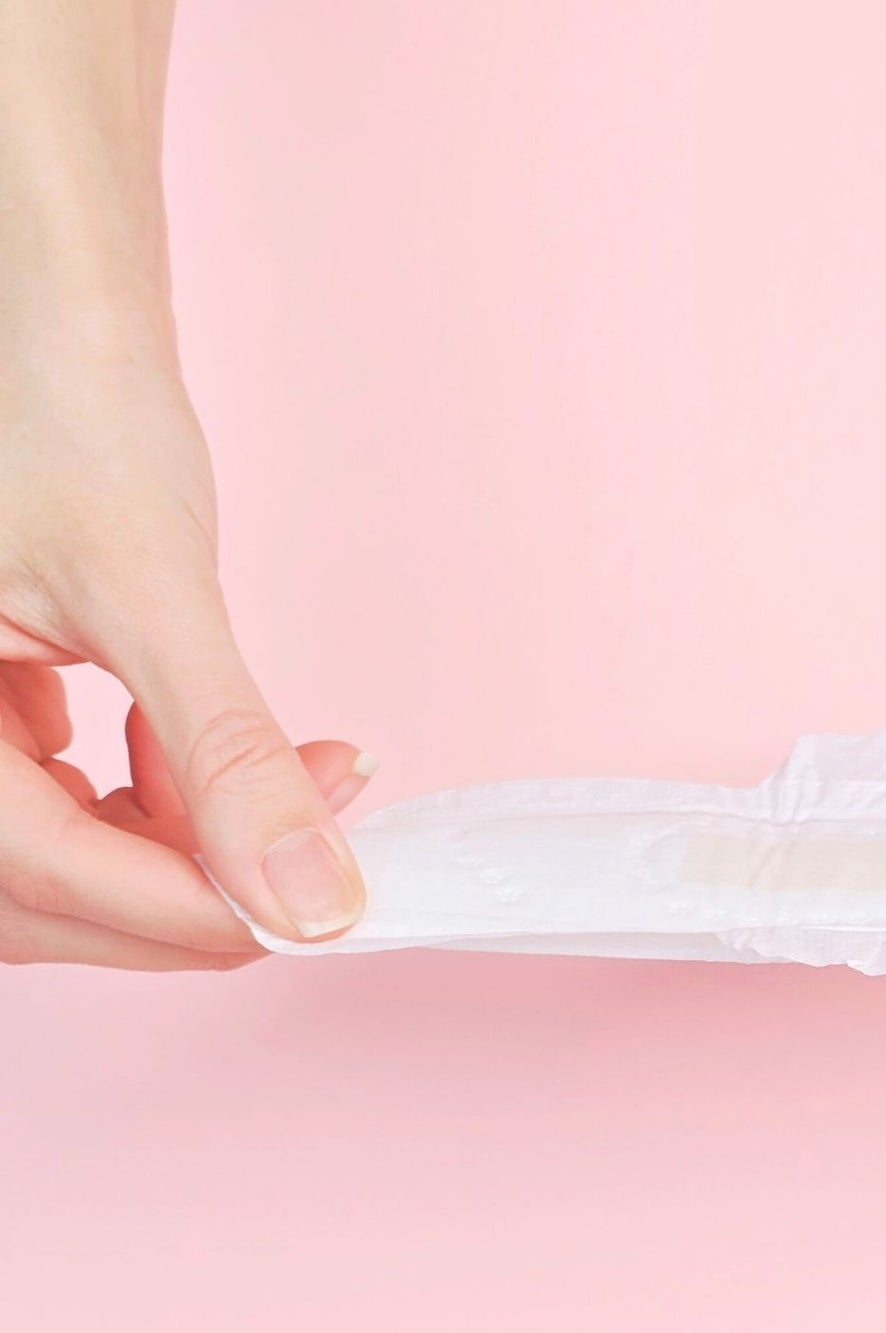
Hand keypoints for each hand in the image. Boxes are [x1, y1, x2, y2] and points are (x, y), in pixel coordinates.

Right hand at [1, 312, 369, 969]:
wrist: (43, 324)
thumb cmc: (57, 409)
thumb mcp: (150, 588)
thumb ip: (227, 752)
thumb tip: (310, 898)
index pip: (28, 869)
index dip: (176, 910)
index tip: (303, 914)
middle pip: (31, 897)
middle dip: (185, 892)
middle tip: (314, 867)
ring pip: (51, 868)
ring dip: (176, 856)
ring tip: (285, 784)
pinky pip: (58, 815)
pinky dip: (152, 809)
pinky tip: (214, 765)